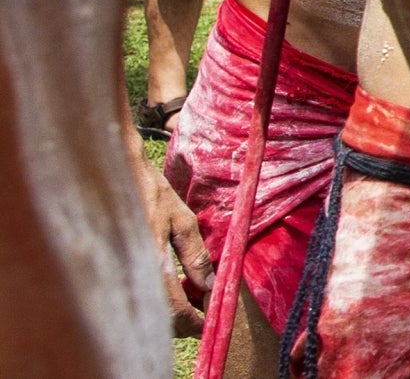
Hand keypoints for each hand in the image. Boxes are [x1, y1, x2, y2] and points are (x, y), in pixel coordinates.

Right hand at [127, 128, 207, 334]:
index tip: (207, 325)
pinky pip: (134, 295)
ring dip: (167, 314)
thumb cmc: (150, 192)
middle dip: (181, 323)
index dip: (192, 321)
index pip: (173, 306)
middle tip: (200, 318)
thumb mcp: (180, 219)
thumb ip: (194, 254)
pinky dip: (153, 301)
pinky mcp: (109, 268)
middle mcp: (131, 269)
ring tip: (188, 304)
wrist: (113, 174)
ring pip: (144, 309)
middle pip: (157, 315)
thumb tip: (208, 285)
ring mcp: (118, 270)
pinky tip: (168, 291)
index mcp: (152, 257)